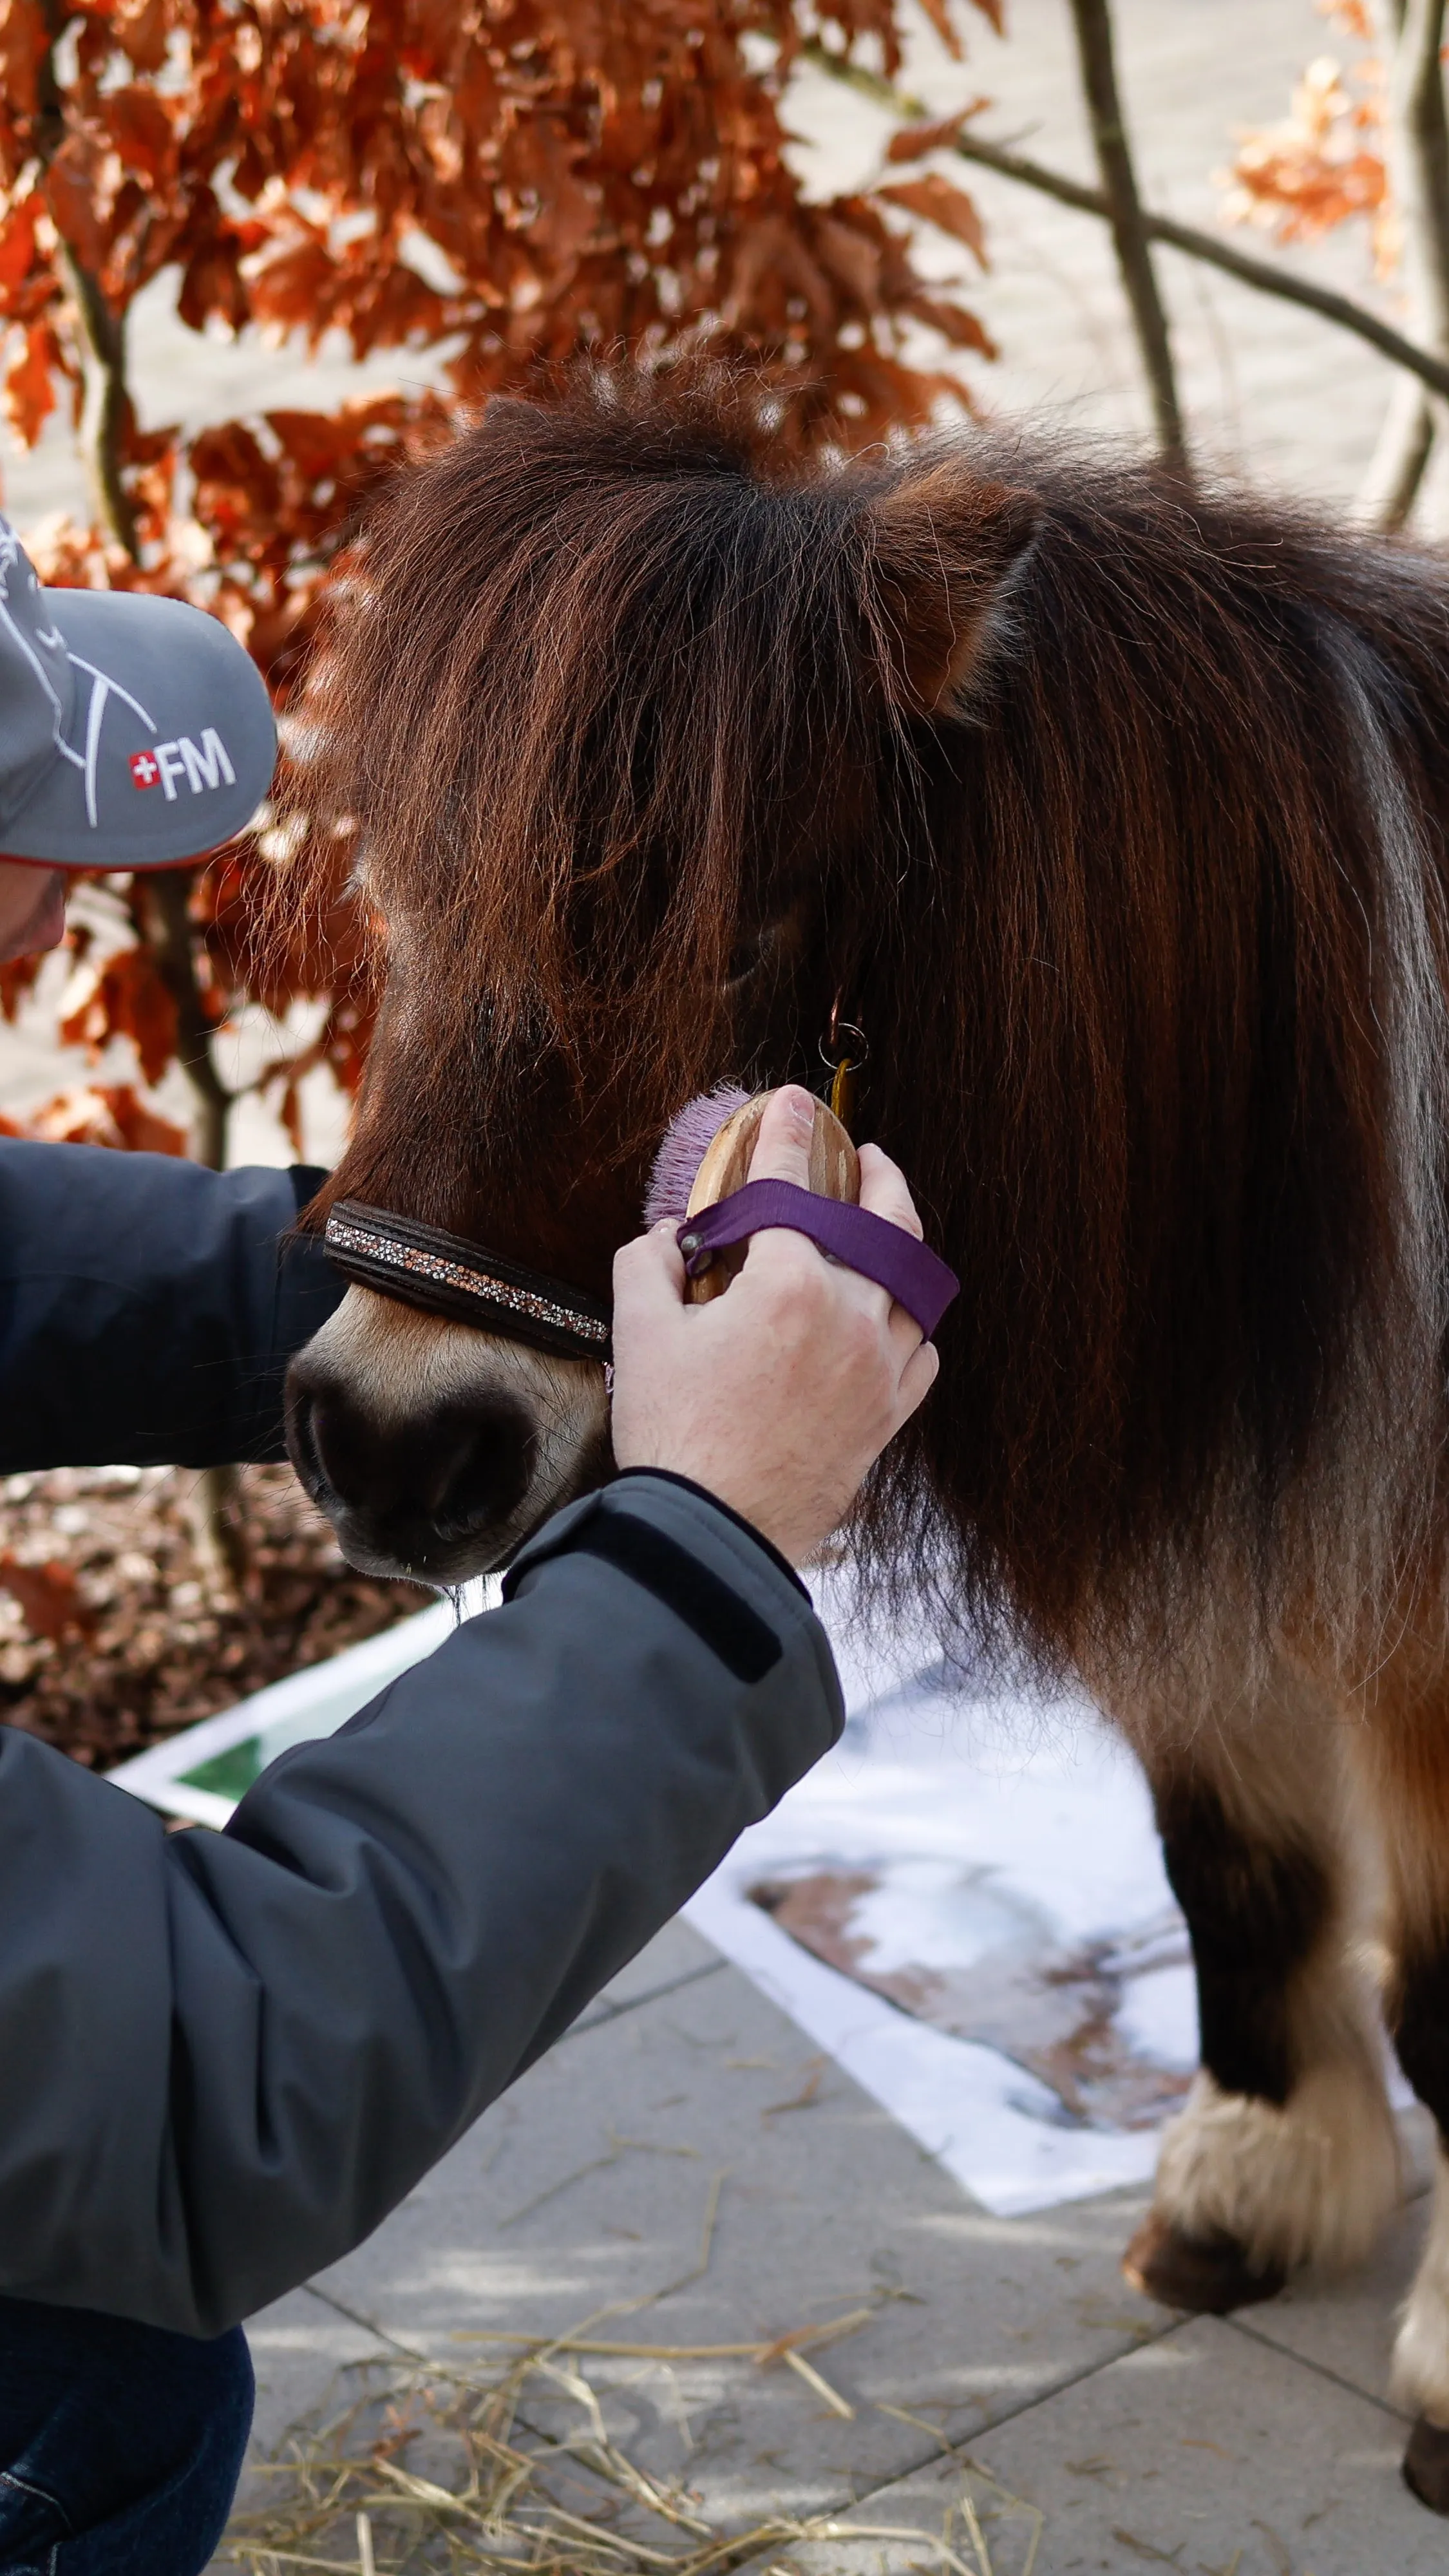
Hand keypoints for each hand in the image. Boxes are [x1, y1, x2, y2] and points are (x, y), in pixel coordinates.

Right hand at [610, 1085, 939, 1564]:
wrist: (716, 1534)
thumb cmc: (674, 1435)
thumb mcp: (639, 1335)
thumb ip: (650, 1267)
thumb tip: (667, 1237)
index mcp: (790, 1284)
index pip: (792, 1186)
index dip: (789, 1134)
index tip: (791, 1101)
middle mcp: (851, 1315)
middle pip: (886, 1222)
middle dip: (879, 1176)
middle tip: (865, 1154)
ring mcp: (879, 1367)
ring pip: (916, 1284)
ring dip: (903, 1244)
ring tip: (887, 1226)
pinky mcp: (888, 1415)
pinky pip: (920, 1352)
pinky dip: (910, 1323)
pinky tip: (892, 1317)